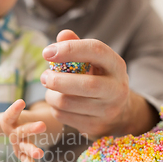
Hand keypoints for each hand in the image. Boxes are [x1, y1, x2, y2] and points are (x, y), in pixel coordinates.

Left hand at [0, 100, 45, 161]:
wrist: (24, 124)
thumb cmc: (5, 123)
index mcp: (9, 121)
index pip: (11, 114)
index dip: (15, 108)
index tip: (21, 101)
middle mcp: (18, 130)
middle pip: (24, 129)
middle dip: (32, 128)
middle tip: (41, 126)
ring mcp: (23, 141)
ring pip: (28, 145)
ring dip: (33, 149)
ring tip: (40, 154)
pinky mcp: (24, 151)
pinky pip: (26, 159)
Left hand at [41, 30, 155, 138]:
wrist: (118, 113)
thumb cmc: (99, 79)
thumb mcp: (93, 61)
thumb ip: (77, 47)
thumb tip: (62, 35)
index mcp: (116, 65)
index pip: (95, 50)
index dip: (69, 49)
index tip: (47, 52)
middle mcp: (116, 88)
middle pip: (86, 84)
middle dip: (57, 80)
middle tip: (43, 77)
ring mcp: (107, 110)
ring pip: (68, 103)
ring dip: (51, 95)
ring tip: (49, 90)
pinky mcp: (95, 126)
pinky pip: (64, 117)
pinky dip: (54, 109)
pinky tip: (57, 104)